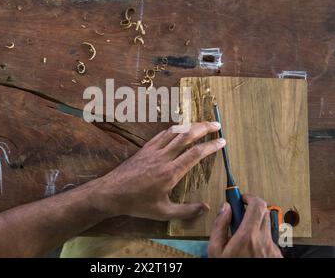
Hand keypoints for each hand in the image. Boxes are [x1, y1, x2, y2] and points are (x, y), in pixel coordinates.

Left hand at [94, 122, 224, 220]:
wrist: (111, 192)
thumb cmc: (137, 204)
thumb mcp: (163, 212)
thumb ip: (185, 211)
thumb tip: (205, 208)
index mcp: (171, 172)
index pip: (196, 154)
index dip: (211, 145)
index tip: (222, 141)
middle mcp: (163, 157)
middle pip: (187, 136)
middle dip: (204, 128)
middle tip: (217, 124)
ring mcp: (153, 150)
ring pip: (175, 132)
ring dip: (190, 125)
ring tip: (202, 123)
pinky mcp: (144, 148)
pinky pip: (162, 134)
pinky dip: (174, 129)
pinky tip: (179, 128)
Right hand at [208, 195, 282, 257]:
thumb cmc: (228, 268)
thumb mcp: (215, 250)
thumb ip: (219, 225)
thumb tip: (225, 208)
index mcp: (248, 236)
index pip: (257, 204)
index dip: (249, 197)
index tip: (241, 198)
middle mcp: (263, 240)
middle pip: (263, 212)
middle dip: (251, 210)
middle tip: (240, 216)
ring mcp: (272, 249)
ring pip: (265, 227)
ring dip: (255, 227)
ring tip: (243, 239)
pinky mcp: (277, 256)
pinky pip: (268, 241)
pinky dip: (259, 240)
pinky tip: (250, 250)